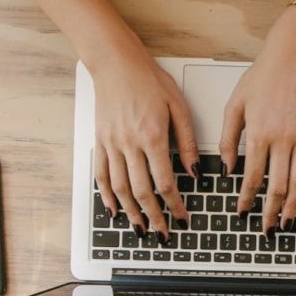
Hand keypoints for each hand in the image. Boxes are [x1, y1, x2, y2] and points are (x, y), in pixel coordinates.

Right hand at [91, 42, 199, 238]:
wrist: (115, 63)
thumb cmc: (149, 80)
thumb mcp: (179, 107)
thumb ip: (188, 142)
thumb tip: (195, 171)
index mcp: (153, 136)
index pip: (165, 182)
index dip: (174, 204)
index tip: (182, 216)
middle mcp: (129, 144)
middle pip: (142, 191)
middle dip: (154, 216)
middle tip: (163, 233)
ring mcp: (111, 144)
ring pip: (120, 188)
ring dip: (131, 212)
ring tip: (141, 229)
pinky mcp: (100, 141)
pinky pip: (101, 174)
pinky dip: (106, 196)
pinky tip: (114, 210)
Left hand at [220, 11, 295, 233]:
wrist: (294, 57)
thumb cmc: (262, 77)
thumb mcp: (235, 105)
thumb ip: (228, 138)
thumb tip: (228, 167)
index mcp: (259, 134)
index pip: (252, 176)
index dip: (247, 198)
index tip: (242, 211)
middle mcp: (283, 140)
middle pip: (277, 185)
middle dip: (270, 211)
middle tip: (266, 229)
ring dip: (293, 206)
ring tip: (287, 222)